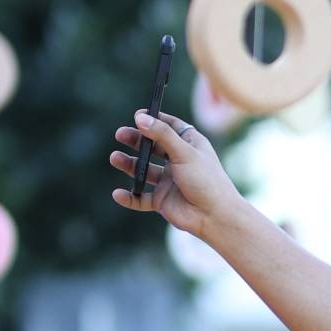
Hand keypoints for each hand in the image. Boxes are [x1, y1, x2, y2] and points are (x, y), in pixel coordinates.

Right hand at [112, 108, 241, 238]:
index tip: (138, 114)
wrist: (215, 216)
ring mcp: (169, 181)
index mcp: (190, 145)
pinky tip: (118, 194)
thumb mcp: (184, 152)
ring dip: (129, 165)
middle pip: (153, 147)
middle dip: (136, 140)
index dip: (155, 119)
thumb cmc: (206, 180)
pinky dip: (130, 197)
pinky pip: (141, 198)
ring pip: (144, 171)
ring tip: (115, 158)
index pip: (170, 127)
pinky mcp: (163, 200)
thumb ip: (162, 135)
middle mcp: (178, 161)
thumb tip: (140, 117)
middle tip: (120, 134)